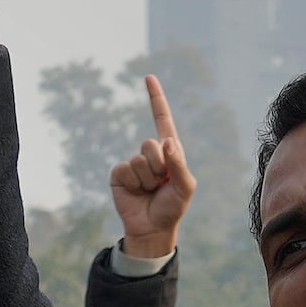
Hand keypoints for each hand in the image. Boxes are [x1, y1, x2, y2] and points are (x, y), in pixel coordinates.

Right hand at [110, 69, 195, 259]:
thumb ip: (179, 163)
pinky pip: (126, 169)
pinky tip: (137, 192)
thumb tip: (167, 141)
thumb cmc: (173, 207)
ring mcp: (134, 163)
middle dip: (158, 166)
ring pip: (139, 160)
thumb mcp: (186, 187)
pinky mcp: (119, 174)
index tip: (148, 77)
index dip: (156, 99)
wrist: (152, 228)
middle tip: (161, 183)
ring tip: (150, 191)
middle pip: (150, 144)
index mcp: (169, 151)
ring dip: (147, 179)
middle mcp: (151, 153)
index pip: (162, 119)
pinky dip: (134, 183)